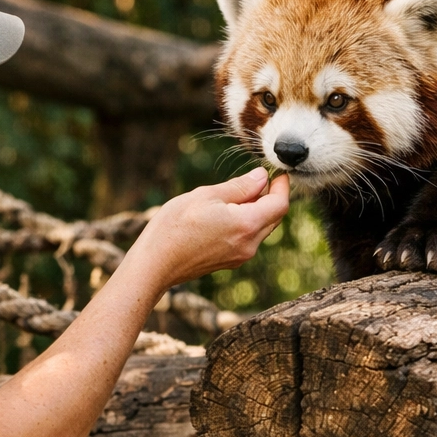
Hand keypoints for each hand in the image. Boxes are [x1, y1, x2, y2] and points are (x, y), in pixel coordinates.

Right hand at [127, 168, 289, 288]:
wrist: (154, 264)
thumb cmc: (175, 227)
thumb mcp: (206, 196)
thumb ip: (240, 187)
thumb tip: (262, 177)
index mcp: (247, 225)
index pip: (280, 204)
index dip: (282, 186)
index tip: (276, 172)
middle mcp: (250, 245)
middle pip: (275, 217)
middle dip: (271, 196)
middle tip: (256, 179)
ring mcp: (241, 256)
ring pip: (262, 228)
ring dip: (257, 209)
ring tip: (235, 195)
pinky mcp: (231, 262)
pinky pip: (249, 238)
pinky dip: (247, 222)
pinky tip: (226, 213)